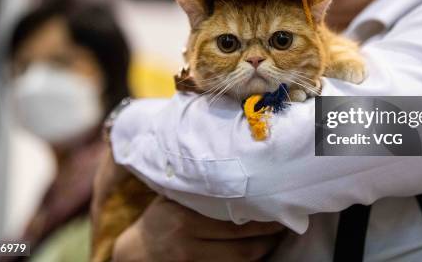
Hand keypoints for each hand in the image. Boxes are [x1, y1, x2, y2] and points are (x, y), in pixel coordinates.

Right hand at [112, 197, 286, 261]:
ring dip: (264, 250)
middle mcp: (190, 245)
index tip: (277, 208)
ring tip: (277, 236)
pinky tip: (259, 249)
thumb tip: (231, 167)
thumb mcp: (172, 199)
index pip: (234, 221)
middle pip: (244, 246)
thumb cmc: (160, 219)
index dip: (261, 218)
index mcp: (185, 220)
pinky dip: (249, 261)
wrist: (135, 253)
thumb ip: (196, 188)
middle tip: (286, 224)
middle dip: (269, 236)